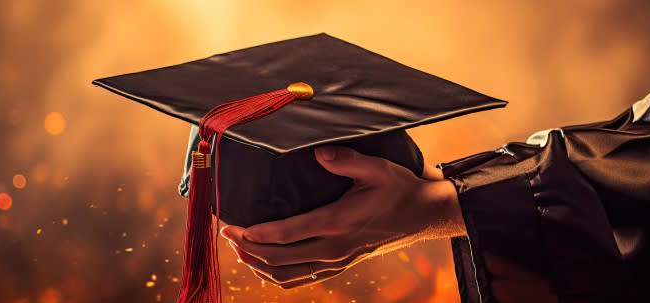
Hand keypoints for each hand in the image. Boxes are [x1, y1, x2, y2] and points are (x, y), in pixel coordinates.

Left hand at [220, 146, 464, 288]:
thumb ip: (346, 159)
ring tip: (239, 249)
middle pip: (278, 259)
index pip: (286, 235)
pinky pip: (301, 279)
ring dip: (259, 265)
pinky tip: (264, 265)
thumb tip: (318, 152)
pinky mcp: (340, 265)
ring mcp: (337, 261)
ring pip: (287, 275)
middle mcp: (334, 248)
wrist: (424, 215)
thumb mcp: (377, 167)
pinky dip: (277, 276)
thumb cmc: (399, 187)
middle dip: (247, 249)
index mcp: (337, 223)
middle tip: (226, 233)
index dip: (255, 235)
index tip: (232, 227)